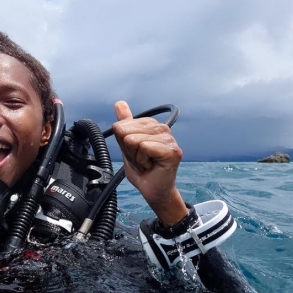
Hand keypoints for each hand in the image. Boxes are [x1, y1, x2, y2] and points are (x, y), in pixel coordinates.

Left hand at [112, 101, 187, 225]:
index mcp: (151, 124)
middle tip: (142, 159)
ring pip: (134, 140)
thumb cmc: (142, 168)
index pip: (121, 126)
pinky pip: (144, 147)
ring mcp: (169, 139)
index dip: (124, 143)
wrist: (152, 189)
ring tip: (147, 163)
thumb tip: (119, 103)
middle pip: (126, 132)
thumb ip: (124, 124)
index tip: (135, 153)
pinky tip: (152, 165)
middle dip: (129, 150)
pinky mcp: (172, 150)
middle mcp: (162, 128)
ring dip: (136, 157)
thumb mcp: (127, 145)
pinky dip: (143, 161)